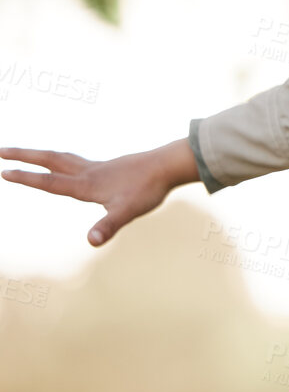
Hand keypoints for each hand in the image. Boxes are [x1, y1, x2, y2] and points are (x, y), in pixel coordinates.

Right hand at [1, 138, 199, 246]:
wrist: (169, 165)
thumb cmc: (149, 189)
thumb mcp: (128, 212)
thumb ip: (108, 226)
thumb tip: (92, 241)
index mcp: (86, 184)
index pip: (49, 181)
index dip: (26, 178)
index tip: (3, 172)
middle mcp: (88, 172)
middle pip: (50, 160)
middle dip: (24, 156)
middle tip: (1, 150)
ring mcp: (98, 167)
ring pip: (62, 157)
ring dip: (41, 155)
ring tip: (27, 154)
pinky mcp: (108, 167)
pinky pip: (77, 160)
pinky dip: (62, 159)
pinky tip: (66, 165)